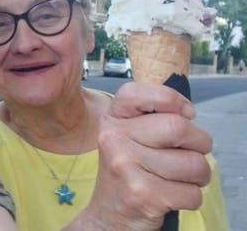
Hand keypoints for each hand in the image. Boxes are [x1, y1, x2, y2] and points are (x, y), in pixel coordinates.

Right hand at [81, 82, 211, 230]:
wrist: (108, 216)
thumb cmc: (127, 173)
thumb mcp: (127, 137)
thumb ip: (150, 117)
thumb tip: (188, 113)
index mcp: (112, 119)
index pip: (141, 92)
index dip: (172, 100)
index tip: (185, 114)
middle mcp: (114, 138)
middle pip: (179, 127)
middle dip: (199, 144)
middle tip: (189, 155)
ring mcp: (125, 165)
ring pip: (194, 163)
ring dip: (198, 176)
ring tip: (179, 179)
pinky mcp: (142, 193)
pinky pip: (193, 192)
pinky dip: (191, 198)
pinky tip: (171, 196)